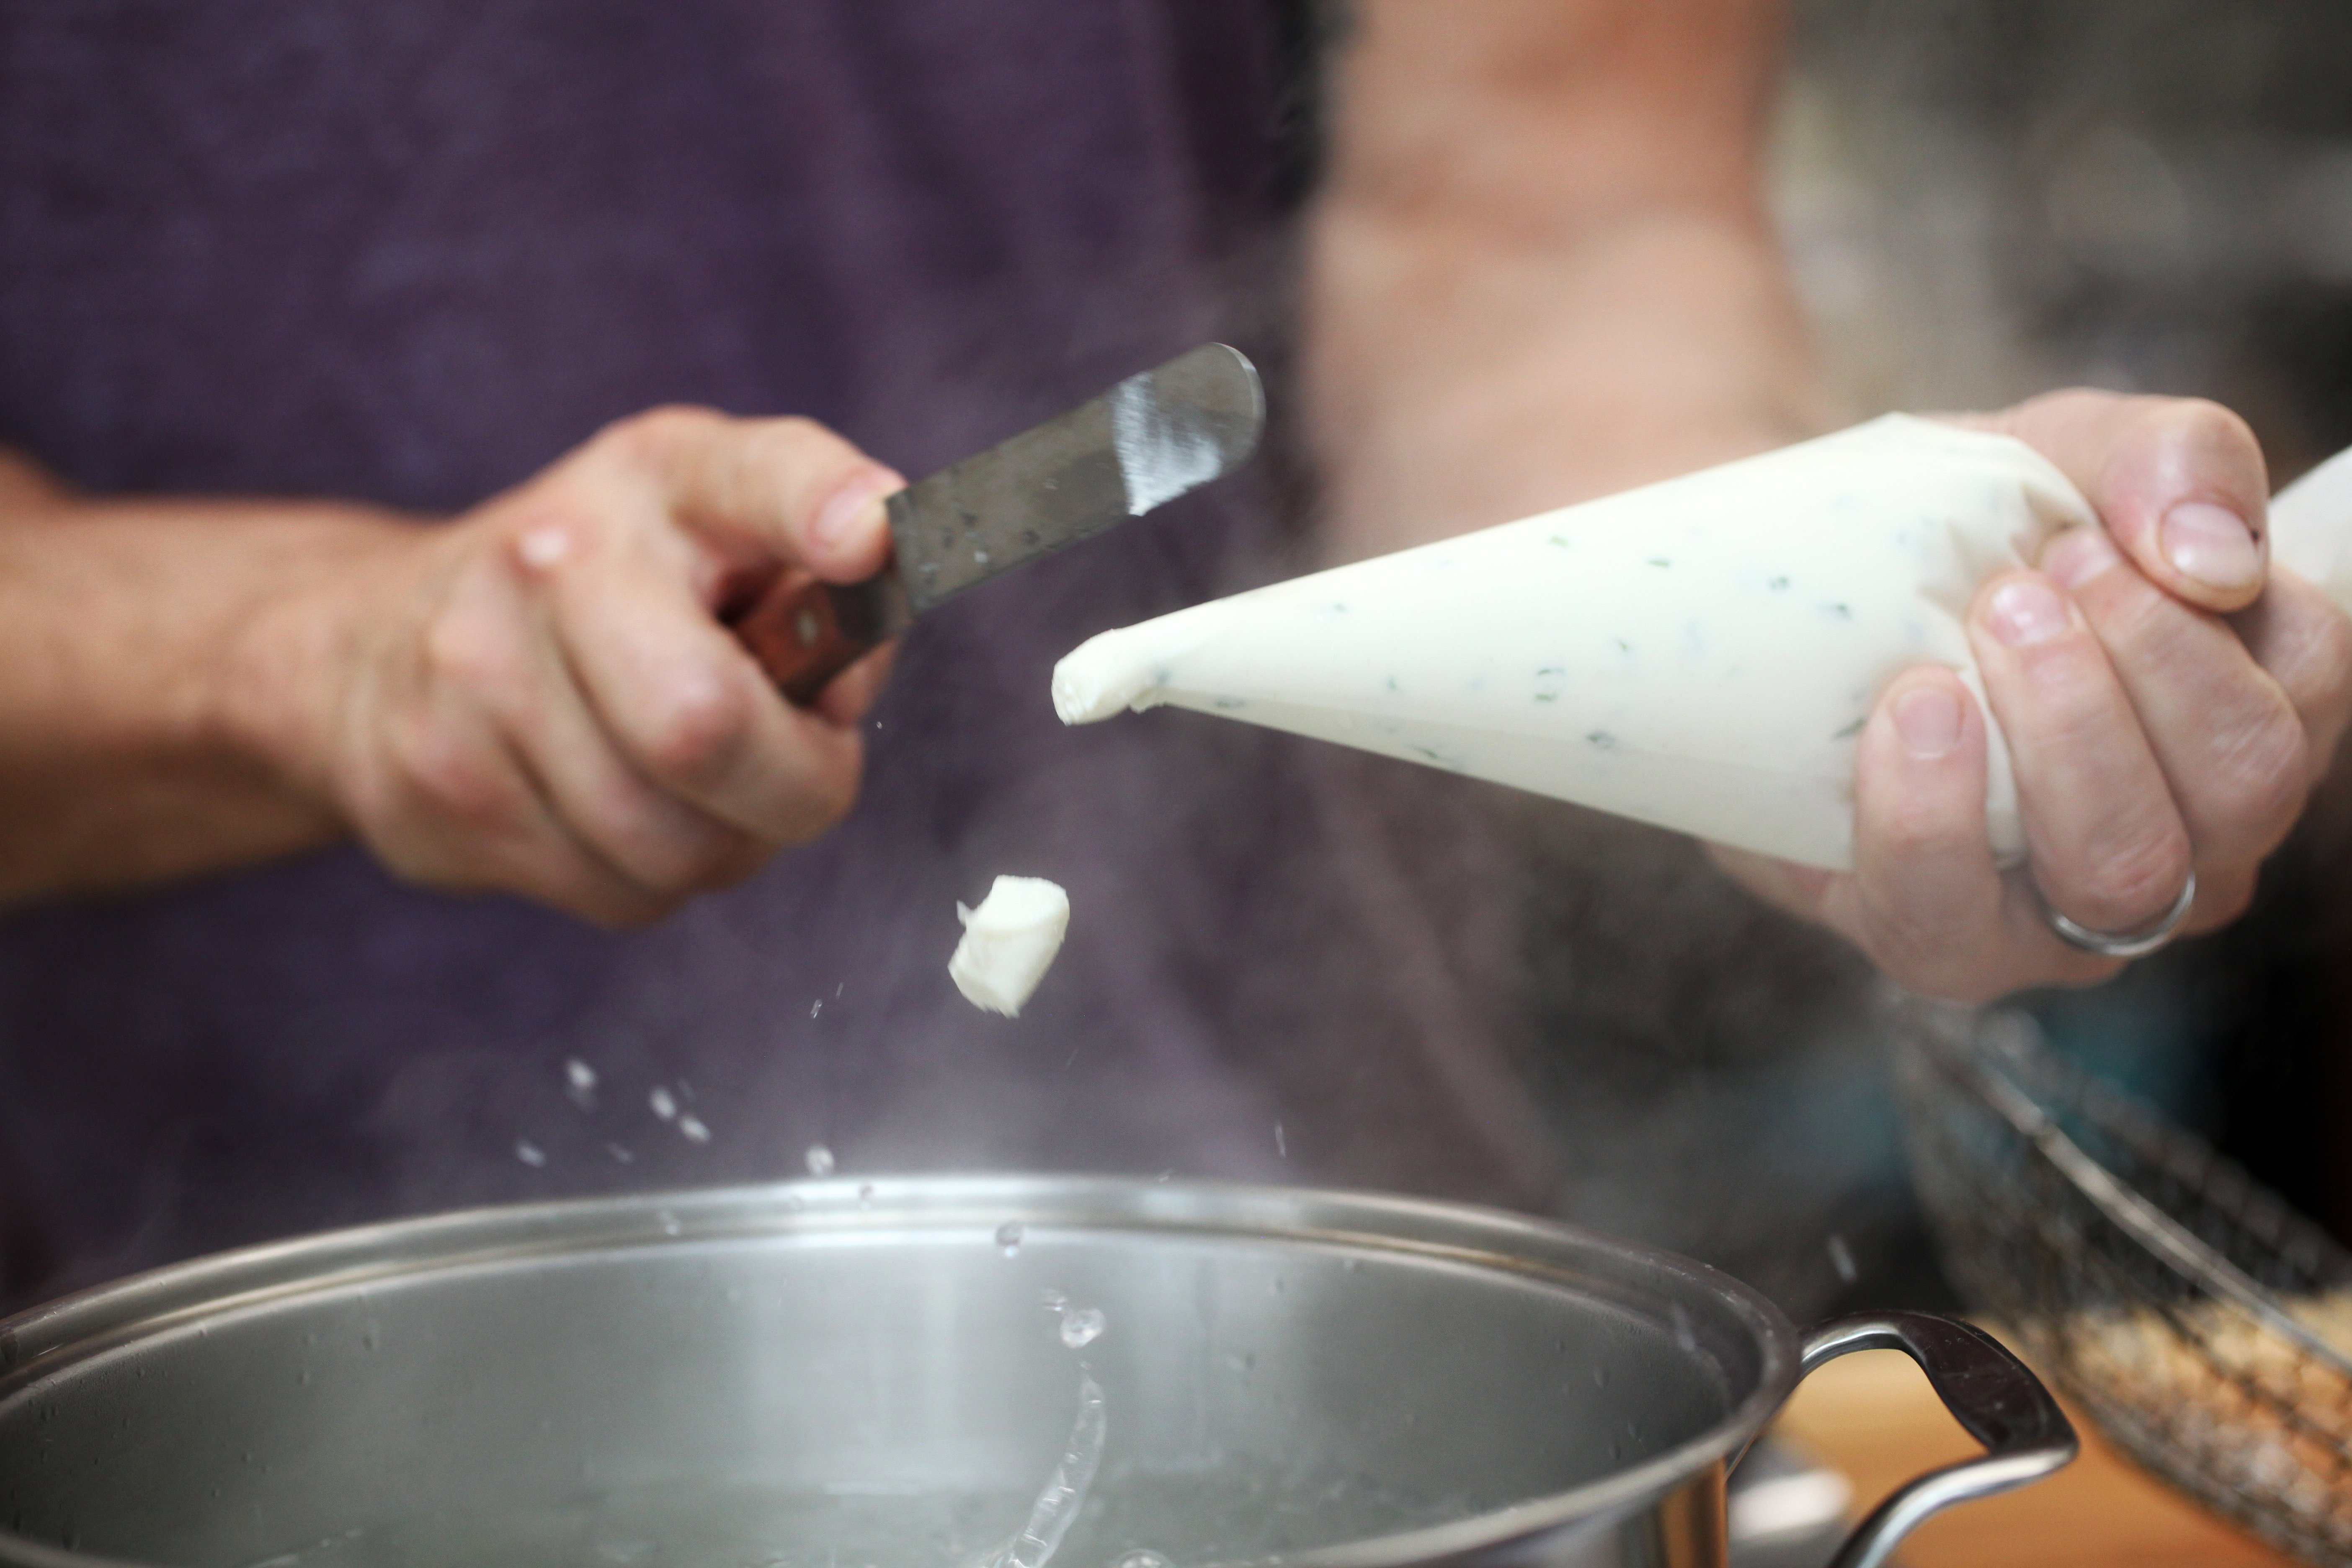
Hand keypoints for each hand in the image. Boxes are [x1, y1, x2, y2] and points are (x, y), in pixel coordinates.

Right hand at [250, 407, 902, 926]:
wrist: (374, 649)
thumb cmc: (616, 603)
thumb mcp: (729, 552)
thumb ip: (830, 610)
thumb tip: (838, 698)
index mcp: (666, 477)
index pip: (758, 475)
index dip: (824, 502)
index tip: (870, 537)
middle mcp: (558, 556)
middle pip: (703, 722)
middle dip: (793, 786)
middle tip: (800, 769)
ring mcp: (480, 670)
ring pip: (671, 843)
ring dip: (724, 843)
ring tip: (698, 788)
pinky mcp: (443, 787)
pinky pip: (619, 891)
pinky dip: (650, 877)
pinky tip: (618, 813)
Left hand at [1718, 391, 2351, 1001]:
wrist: (1792, 596)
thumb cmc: (1960, 537)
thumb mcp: (2066, 455)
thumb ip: (2170, 459)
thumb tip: (2213, 549)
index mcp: (2248, 711)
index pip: (2308, 683)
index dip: (2207, 614)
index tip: (2083, 542)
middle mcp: (2194, 832)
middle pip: (2243, 785)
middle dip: (2136, 671)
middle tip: (2020, 589)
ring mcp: (2076, 910)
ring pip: (2125, 868)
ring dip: (2054, 737)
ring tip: (1971, 638)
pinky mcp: (1947, 946)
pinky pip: (1956, 920)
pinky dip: (1929, 816)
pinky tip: (1906, 718)